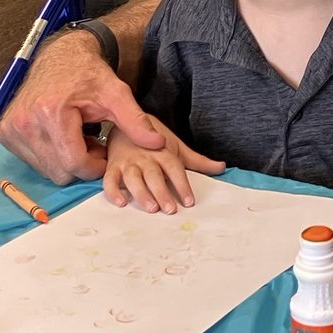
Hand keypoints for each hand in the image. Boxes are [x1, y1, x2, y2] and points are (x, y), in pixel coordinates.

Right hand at [0, 31, 165, 184]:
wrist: (61, 56)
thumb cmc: (88, 73)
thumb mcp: (116, 93)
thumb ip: (135, 121)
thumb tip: (158, 144)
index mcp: (51, 113)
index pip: (74, 164)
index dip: (95, 165)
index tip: (105, 153)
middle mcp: (25, 123)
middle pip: (59, 171)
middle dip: (81, 163)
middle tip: (93, 142)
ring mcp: (11, 129)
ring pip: (45, 169)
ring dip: (65, 160)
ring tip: (78, 137)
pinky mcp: (5, 131)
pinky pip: (31, 160)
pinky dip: (49, 154)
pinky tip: (61, 136)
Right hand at [103, 115, 225, 212]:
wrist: (127, 122)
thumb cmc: (155, 141)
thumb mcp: (178, 148)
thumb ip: (198, 161)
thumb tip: (222, 167)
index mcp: (163, 152)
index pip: (175, 168)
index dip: (182, 185)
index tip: (189, 201)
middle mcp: (146, 157)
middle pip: (154, 175)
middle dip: (162, 192)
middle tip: (170, 209)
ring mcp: (128, 162)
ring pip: (134, 178)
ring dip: (141, 193)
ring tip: (151, 208)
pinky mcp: (113, 167)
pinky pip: (111, 179)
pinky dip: (113, 191)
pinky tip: (121, 203)